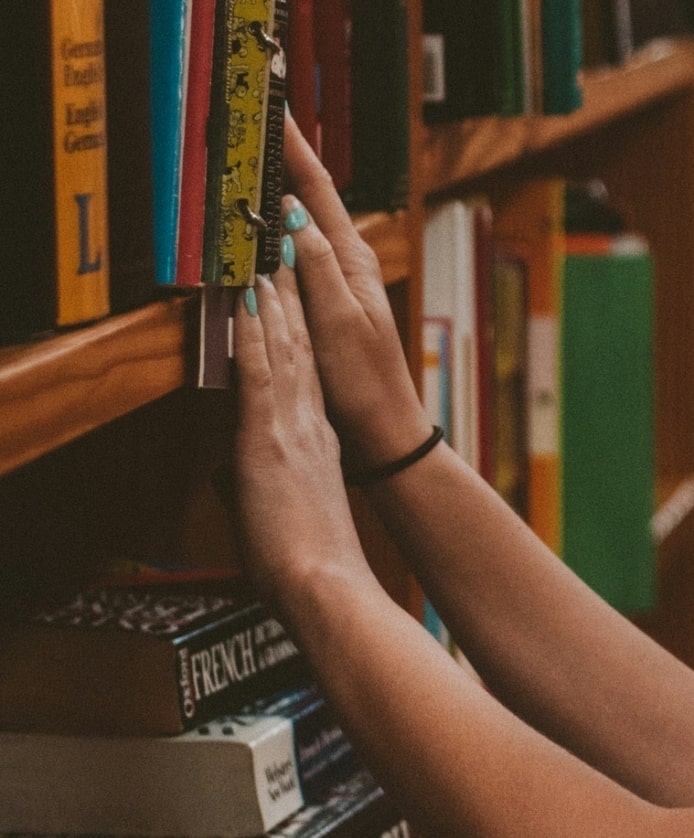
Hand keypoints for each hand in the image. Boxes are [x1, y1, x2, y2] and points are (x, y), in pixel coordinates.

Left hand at [231, 266, 368, 601]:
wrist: (324, 584)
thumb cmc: (305, 566)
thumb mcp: (276, 514)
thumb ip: (250, 487)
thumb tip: (225, 479)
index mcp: (316, 443)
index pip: (303, 374)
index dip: (297, 331)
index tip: (289, 295)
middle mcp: (309, 425)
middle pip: (300, 348)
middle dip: (291, 298)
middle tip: (284, 253)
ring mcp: (291, 427)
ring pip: (284, 348)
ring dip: (275, 300)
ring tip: (269, 258)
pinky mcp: (268, 437)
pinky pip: (262, 370)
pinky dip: (257, 332)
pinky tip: (251, 300)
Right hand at [277, 113, 430, 467]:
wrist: (384, 428)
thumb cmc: (364, 381)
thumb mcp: (338, 322)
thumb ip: (316, 269)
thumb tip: (292, 216)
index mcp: (353, 258)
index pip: (317, 190)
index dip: (294, 147)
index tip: (274, 108)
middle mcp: (348, 260)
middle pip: (310, 196)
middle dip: (284, 154)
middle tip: (256, 115)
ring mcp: (337, 279)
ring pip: (301, 220)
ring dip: (279, 185)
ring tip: (253, 150)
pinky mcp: (325, 299)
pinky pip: (295, 250)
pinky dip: (276, 226)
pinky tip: (261, 220)